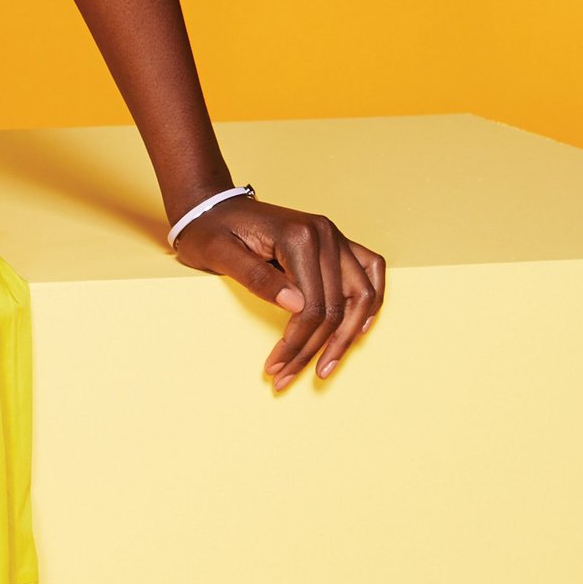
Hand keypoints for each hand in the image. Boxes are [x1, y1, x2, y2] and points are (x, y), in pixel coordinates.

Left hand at [171, 197, 384, 387]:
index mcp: (298, 236)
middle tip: (288, 376)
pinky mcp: (336, 243)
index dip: (297, 343)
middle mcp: (325, 233)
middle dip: (314, 348)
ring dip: (346, 336)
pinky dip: (369, 302)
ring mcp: (334, 236)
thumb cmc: (211, 231)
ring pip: (361, 294)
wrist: (212, 207)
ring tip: (326, 366)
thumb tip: (297, 307)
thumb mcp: (221, 255)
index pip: (312, 304)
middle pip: (336, 306)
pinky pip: (370, 271)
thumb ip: (258, 279)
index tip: (275, 368)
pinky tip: (357, 328)